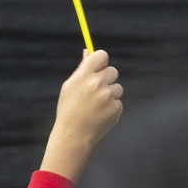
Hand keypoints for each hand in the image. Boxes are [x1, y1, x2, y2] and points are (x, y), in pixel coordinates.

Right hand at [40, 50, 122, 180]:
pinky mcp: (116, 108)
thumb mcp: (69, 87)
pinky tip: (100, 115)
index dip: (101, 61)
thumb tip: (88, 51)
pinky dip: (111, 108)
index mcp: (83, 75)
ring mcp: (108, 97)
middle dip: (107, 79)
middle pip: (113, 71)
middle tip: (96, 92)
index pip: (101, 55)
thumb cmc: (69, 110)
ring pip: (117, 88)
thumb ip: (81, 69)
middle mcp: (97, 84)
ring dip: (110, 95)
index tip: (99, 68)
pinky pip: (118, 102)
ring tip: (96, 107)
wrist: (73, 135)